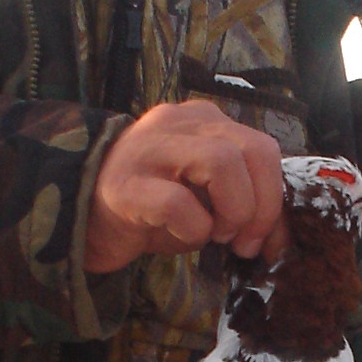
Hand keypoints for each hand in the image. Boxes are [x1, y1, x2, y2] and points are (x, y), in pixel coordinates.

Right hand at [86, 101, 288, 273]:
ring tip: (215, 234)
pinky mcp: (126, 185)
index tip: (266, 238)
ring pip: (222, 162)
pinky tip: (180, 235)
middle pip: (252, 149)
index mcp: (202, 121)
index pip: (262, 147)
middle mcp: (178, 123)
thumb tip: (280, 239)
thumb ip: (242, 203)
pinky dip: (194, 229)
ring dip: (233, 210)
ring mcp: (150, 150)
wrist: (81, 216)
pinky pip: (179, 203)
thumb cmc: (149, 207)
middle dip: (261, 205)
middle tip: (243, 241)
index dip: (275, 197)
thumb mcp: (204, 198)